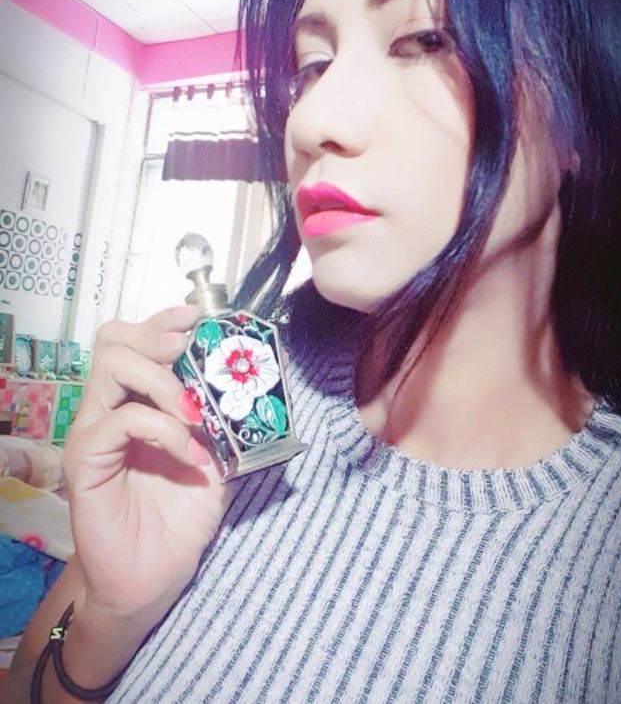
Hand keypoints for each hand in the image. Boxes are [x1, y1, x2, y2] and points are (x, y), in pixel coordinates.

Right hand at [62, 305, 230, 618]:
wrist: (152, 576)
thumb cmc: (179, 516)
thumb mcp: (217, 457)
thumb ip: (227, 418)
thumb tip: (262, 375)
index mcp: (136, 400)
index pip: (137, 340)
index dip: (164, 320)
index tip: (200, 317)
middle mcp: (109, 407)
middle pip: (114, 340)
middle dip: (156, 333)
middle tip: (188, 348)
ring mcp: (93, 431)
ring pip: (112, 367)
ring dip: (163, 380)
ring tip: (194, 412)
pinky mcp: (84, 460)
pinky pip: (121, 421)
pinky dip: (165, 430)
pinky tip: (193, 454)